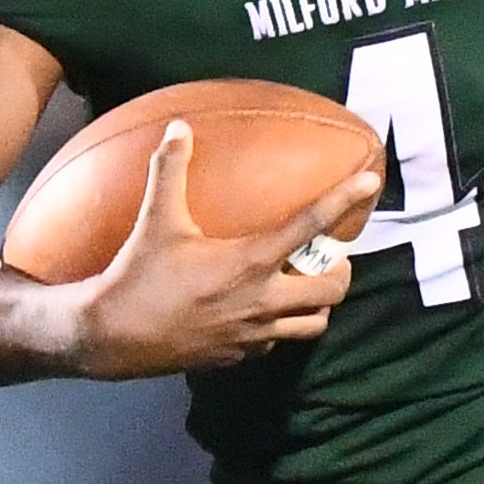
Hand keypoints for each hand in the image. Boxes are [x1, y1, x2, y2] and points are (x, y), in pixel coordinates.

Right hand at [66, 122, 381, 378]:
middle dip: (339, 271)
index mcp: (249, 262)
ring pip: (314, 325)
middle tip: (325, 257)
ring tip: (302, 286)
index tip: (370, 182)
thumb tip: (179, 127)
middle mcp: (261, 302)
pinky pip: (278, 343)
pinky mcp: (240, 356)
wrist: (113, 336)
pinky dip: (281, 326)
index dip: (344, 199)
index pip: (310, 226)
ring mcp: (254, 334)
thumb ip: (171, 170)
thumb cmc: (137, 275)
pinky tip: (261, 311)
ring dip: (317, 305)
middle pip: (333, 289)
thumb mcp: (155, 220)